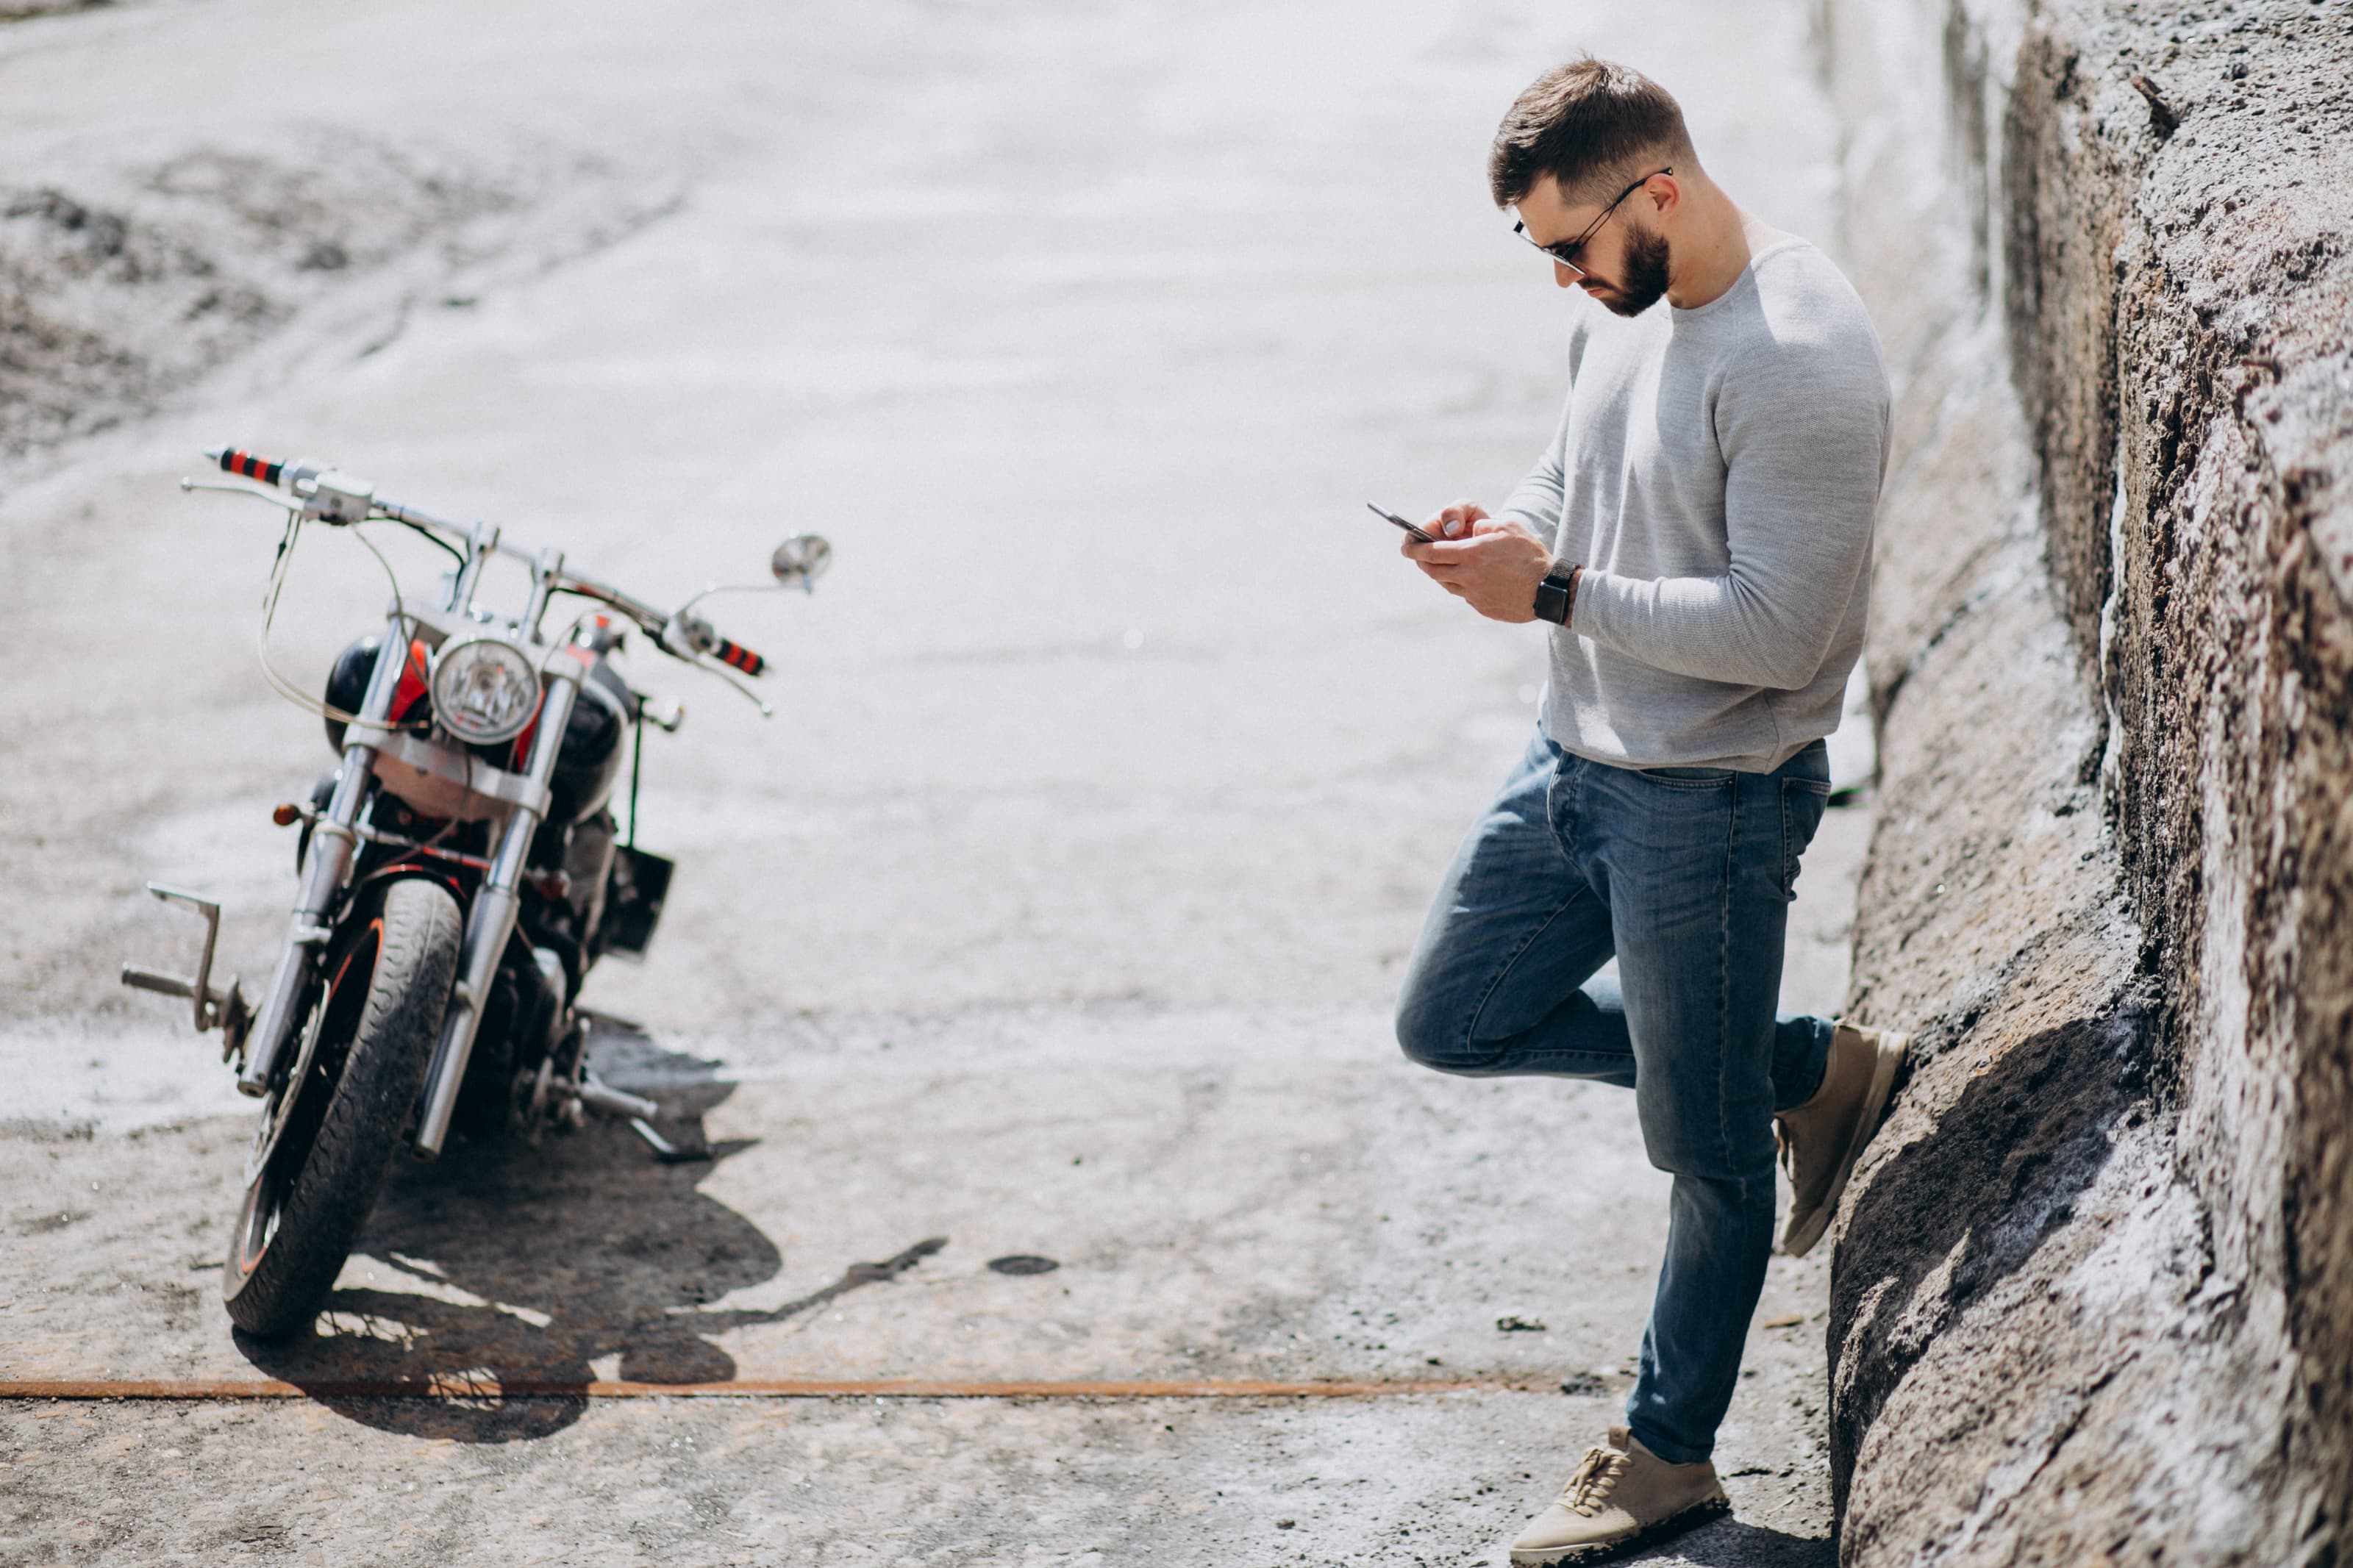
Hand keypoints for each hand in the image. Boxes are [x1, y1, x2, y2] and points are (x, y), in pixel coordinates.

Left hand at [1402, 504, 1552, 623]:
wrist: (1550, 589)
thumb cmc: (1530, 554)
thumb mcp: (1508, 528)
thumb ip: (1483, 526)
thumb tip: (1468, 531)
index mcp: (1472, 554)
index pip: (1432, 552)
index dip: (1414, 549)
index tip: (1405, 546)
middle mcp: (1469, 576)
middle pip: (1433, 570)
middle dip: (1422, 562)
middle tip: (1417, 555)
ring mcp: (1474, 595)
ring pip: (1447, 584)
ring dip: (1442, 573)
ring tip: (1445, 564)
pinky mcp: (1482, 607)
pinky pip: (1465, 595)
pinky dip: (1462, 585)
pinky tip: (1472, 578)